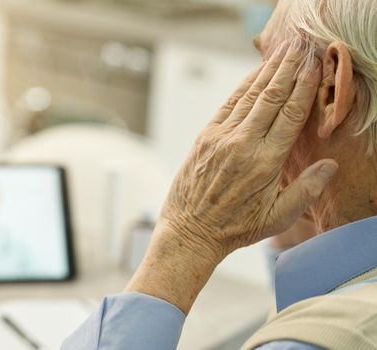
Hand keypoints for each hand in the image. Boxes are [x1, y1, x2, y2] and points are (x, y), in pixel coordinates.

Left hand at [126, 42, 338, 313]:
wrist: (190, 231)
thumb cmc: (236, 227)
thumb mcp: (277, 218)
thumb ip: (306, 190)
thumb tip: (331, 164)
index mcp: (265, 163)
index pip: (290, 115)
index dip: (305, 86)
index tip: (315, 65)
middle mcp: (242, 145)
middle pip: (271, 97)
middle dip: (288, 68)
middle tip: (302, 46)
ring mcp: (220, 139)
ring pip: (248, 96)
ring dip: (267, 71)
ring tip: (282, 52)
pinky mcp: (204, 138)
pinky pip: (227, 105)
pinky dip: (242, 87)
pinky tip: (254, 75)